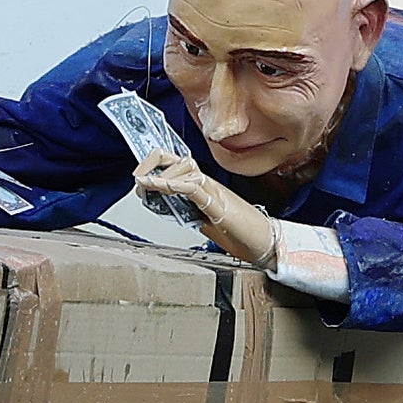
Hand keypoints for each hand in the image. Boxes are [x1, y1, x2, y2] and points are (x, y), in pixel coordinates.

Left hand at [128, 153, 277, 264]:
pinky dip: (176, 185)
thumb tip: (167, 209)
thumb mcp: (206, 222)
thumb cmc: (241, 235)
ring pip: (187, 168)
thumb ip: (189, 213)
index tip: (139, 177)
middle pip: (178, 158)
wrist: (266, 244)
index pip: (177, 164)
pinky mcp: (219, 205)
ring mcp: (215, 192)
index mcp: (204, 187)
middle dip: (153, 163)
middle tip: (137, 178)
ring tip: (146, 184)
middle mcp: (209, 184)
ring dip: (162, 175)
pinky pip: (195, 187)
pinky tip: (163, 187)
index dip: (155, 165)